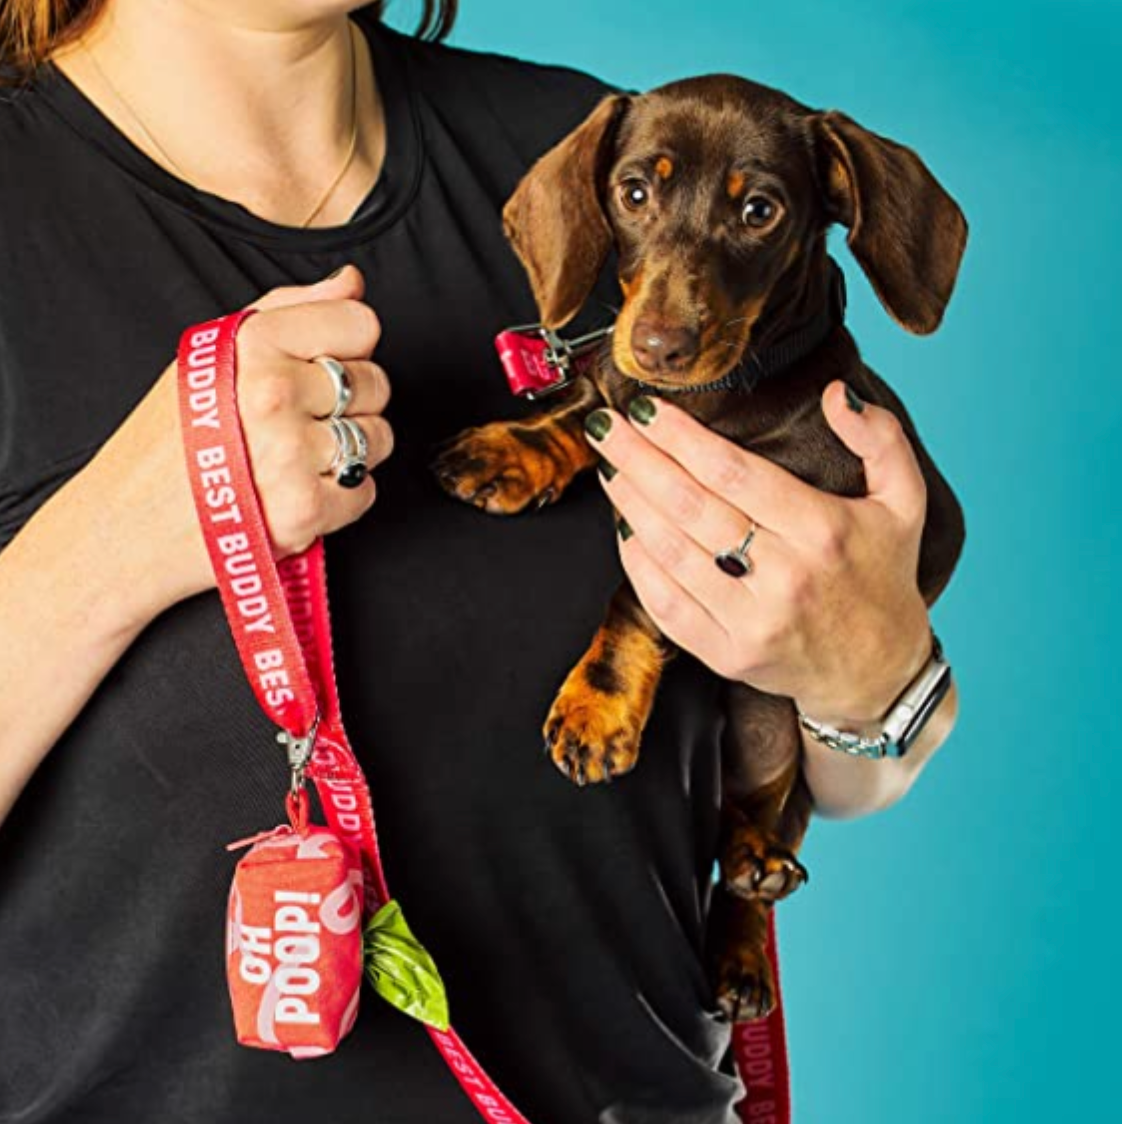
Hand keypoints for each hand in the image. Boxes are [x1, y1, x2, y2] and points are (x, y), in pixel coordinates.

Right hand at [91, 265, 392, 623]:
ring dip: (350, 450)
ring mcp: (291, 454)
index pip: (361, 325)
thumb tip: (351, 283)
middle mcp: (274, 394)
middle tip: (299, 420)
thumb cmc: (171, 438)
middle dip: (347, 402)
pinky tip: (298, 490)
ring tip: (298, 456)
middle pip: (375, 382)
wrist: (128, 523)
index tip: (317, 366)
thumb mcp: (218, 351)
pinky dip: (342, 497)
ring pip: (378, 438)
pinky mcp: (305, 510)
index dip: (345, 347)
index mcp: (254, 345)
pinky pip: (366, 491)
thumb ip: (291, 310)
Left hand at [584, 381, 932, 726]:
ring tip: (609, 467)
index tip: (647, 409)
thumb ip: (880, 439)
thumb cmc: (882, 575)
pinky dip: (637, 565)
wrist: (878, 672)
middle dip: (639, 459)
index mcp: (823, 531)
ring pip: (671, 553)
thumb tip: (836, 393)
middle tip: (604, 426)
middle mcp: (785, 578)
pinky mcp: (727, 655)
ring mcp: (751, 622)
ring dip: (630, 505)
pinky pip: (666, 605)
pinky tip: (622, 529)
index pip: (732, 472)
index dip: (681, 437)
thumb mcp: (905, 501)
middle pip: (690, 506)